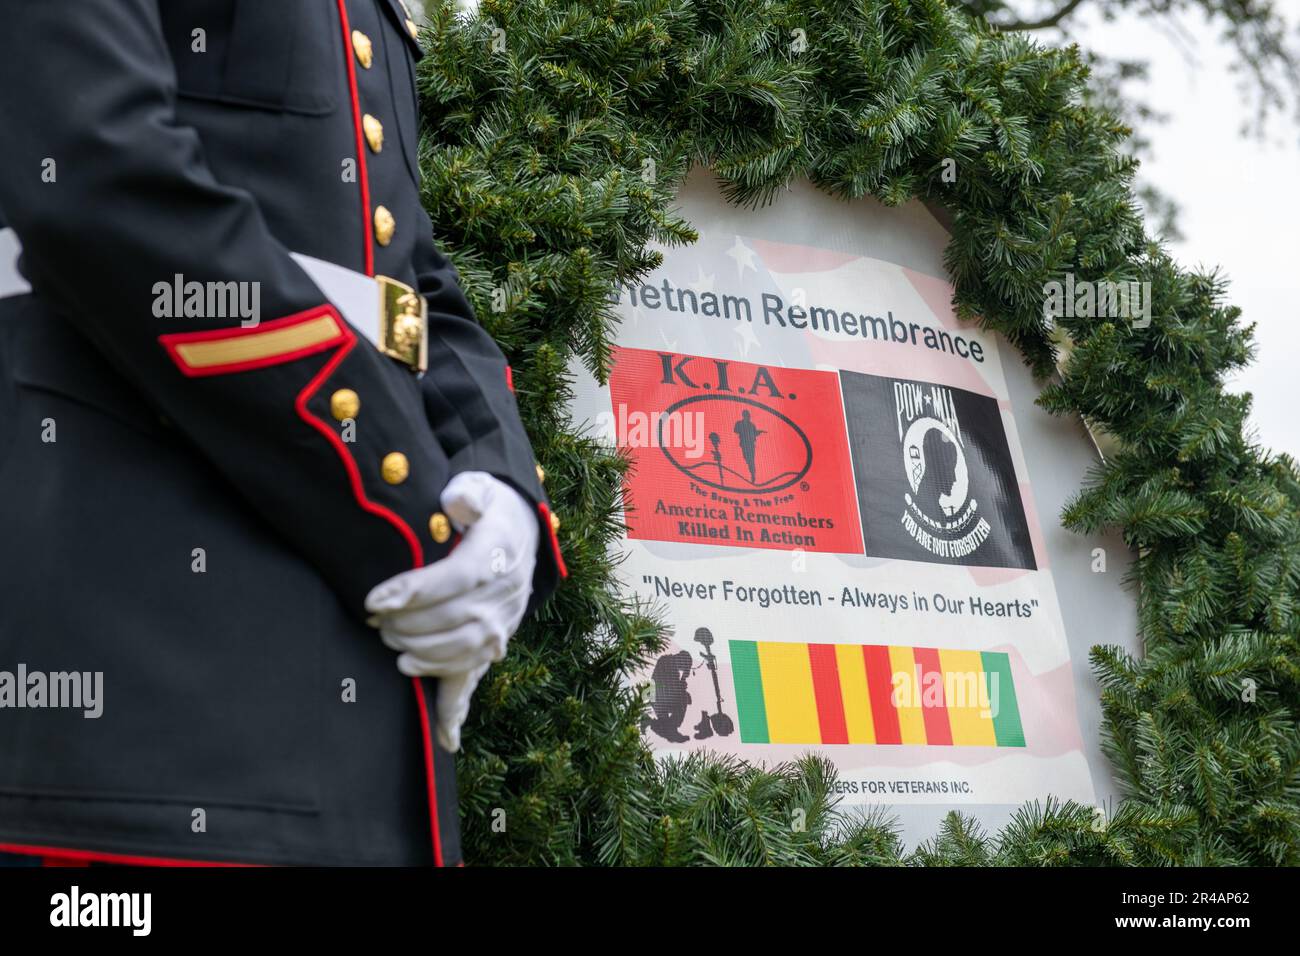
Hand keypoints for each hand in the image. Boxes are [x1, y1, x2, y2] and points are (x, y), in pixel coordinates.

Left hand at [364, 471, 538, 748]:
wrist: (524, 531)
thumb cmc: (489, 508)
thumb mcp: (480, 488)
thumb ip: (467, 494)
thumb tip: (456, 505)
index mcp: (497, 554)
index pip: (454, 578)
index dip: (413, 591)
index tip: (374, 600)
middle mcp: (505, 593)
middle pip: (456, 618)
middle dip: (409, 625)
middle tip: (373, 623)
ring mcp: (503, 622)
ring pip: (467, 649)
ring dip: (427, 656)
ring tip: (394, 650)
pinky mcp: (496, 642)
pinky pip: (477, 676)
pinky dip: (459, 707)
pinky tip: (445, 737)